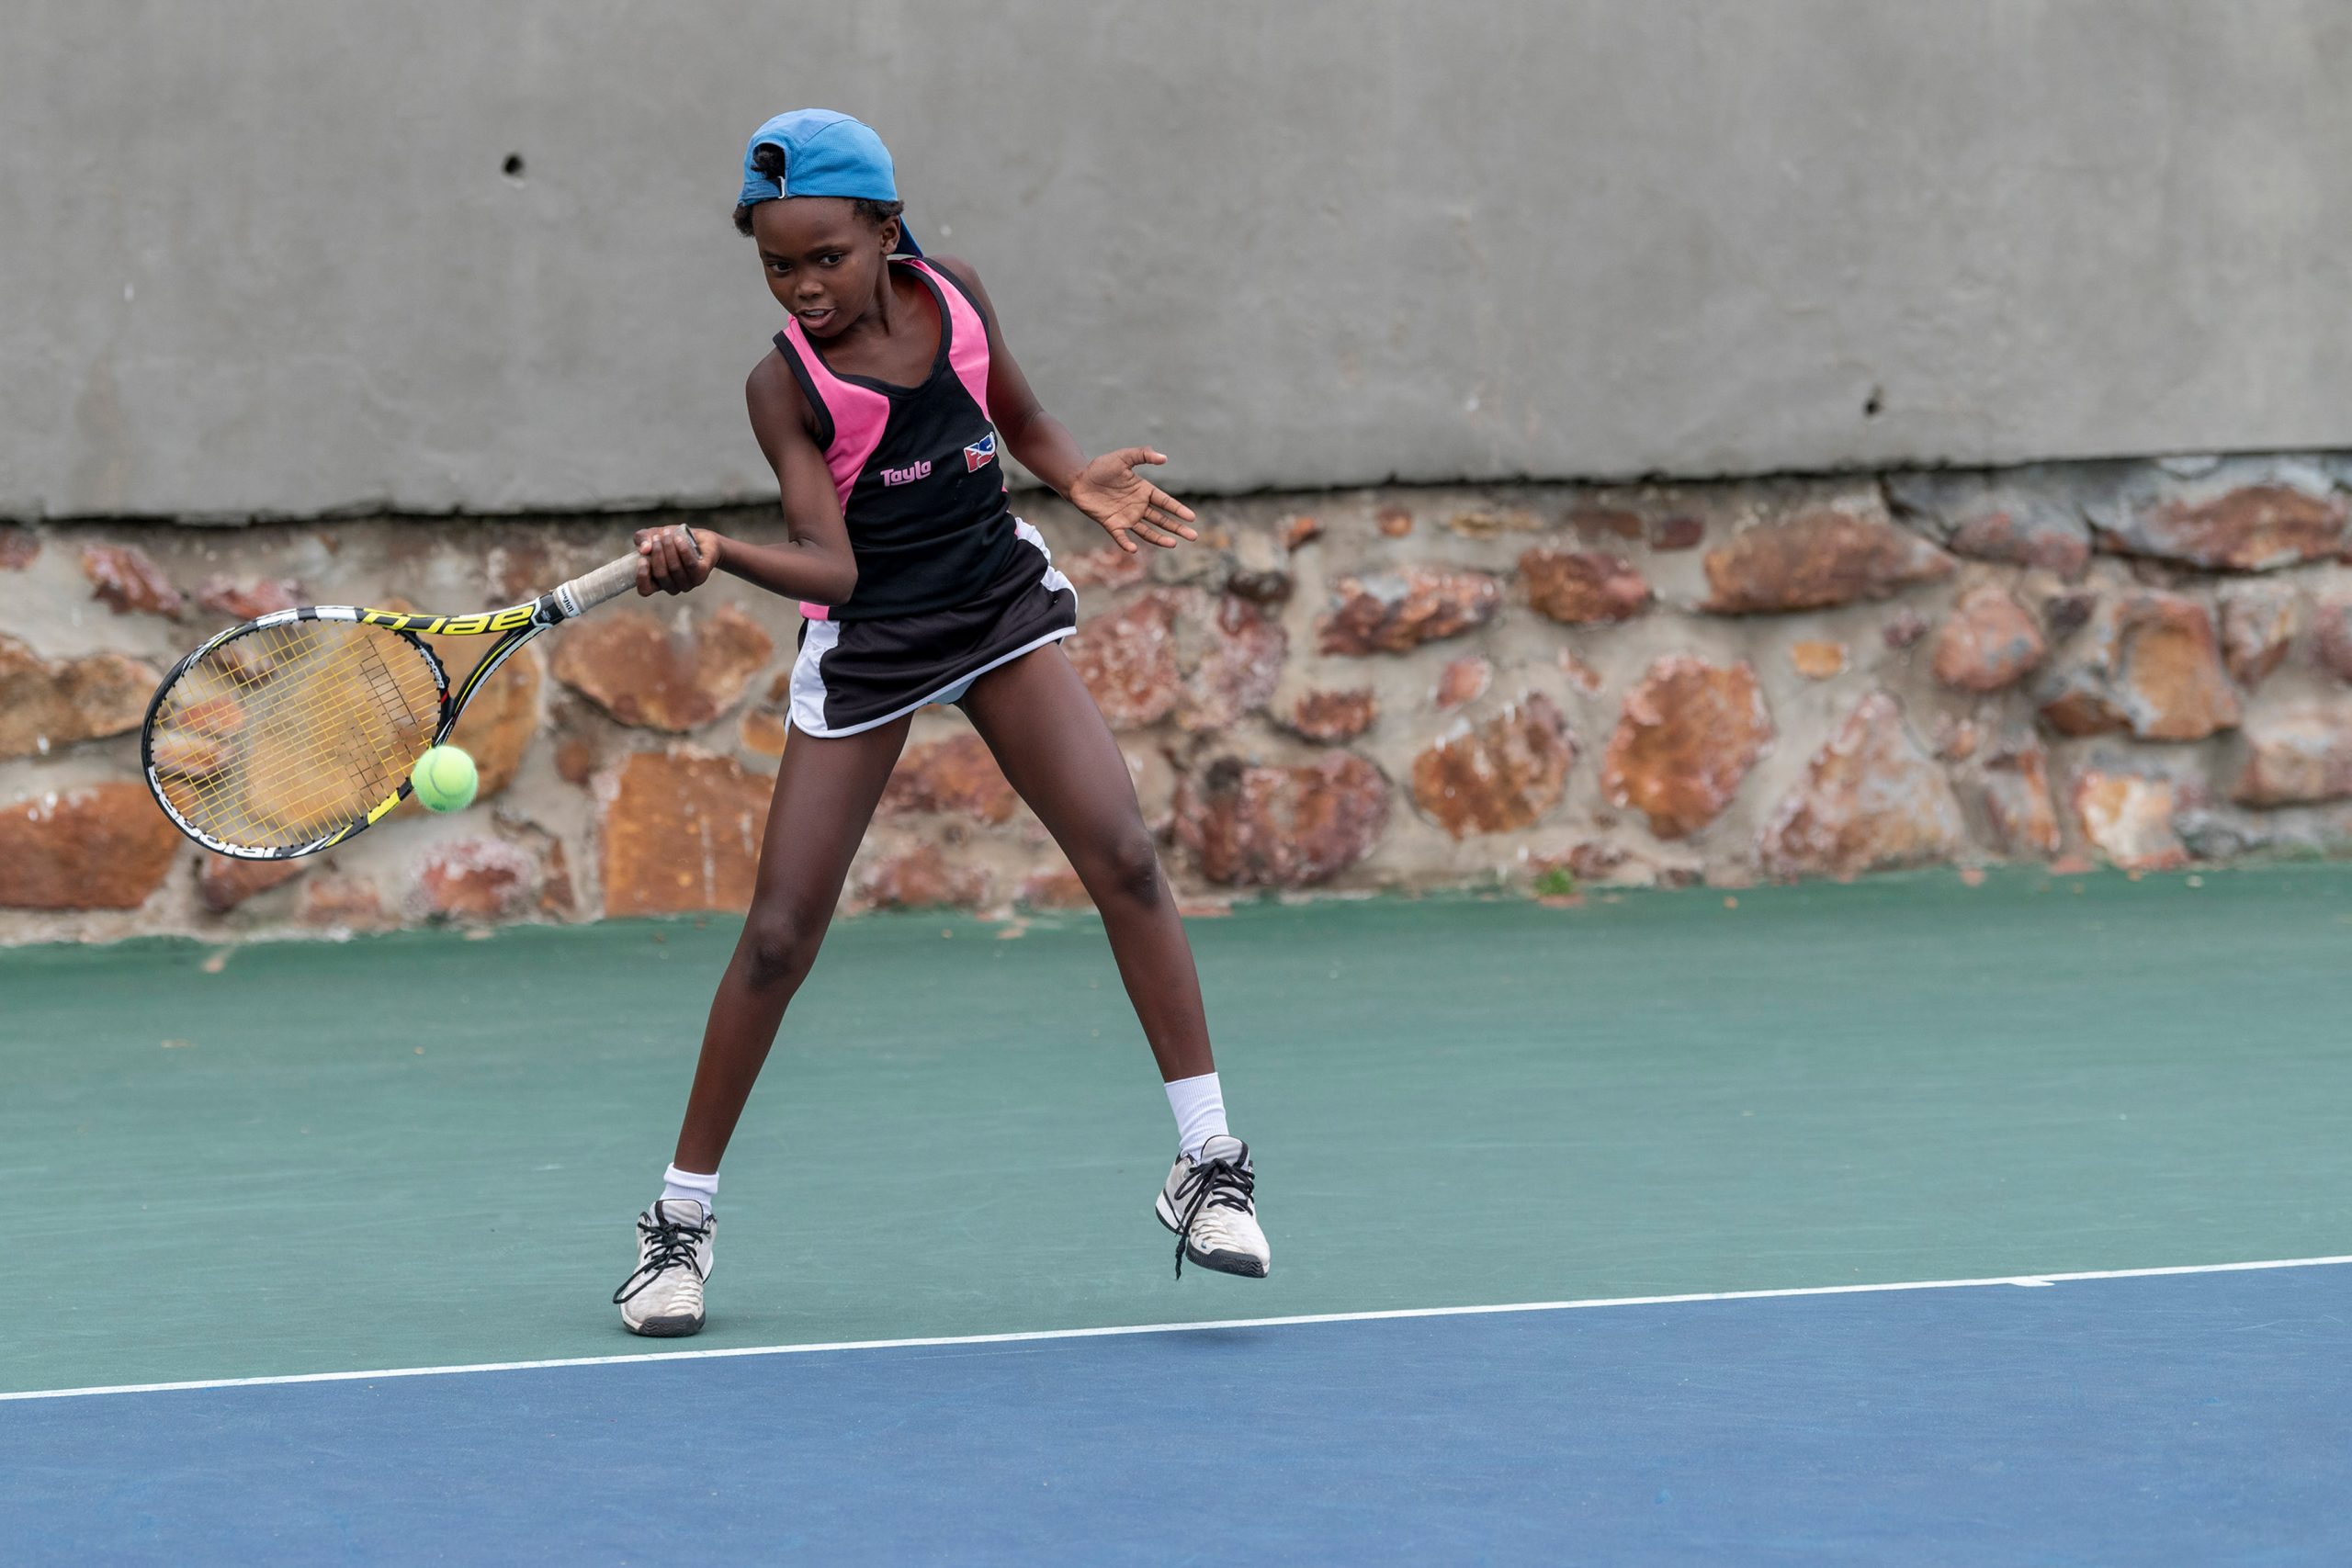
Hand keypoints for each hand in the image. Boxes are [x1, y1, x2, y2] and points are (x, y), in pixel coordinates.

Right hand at [635, 525, 715, 595]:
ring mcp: (688, 583)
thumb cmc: (673, 541)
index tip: (642, 559)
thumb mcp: (653, 536)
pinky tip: (679, 539)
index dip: (642, 577)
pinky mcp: (701, 575)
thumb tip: (644, 549)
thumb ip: (642, 539)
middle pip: (661, 575)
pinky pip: (690, 564)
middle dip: (657, 553)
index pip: (645, 590)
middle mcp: (672, 586)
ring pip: (675, 568)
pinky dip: (683, 550)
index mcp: (658, 583)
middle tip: (658, 537)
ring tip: (667, 533)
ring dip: (669, 548)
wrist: (700, 538)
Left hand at [1067, 448, 1197, 553]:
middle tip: (1193, 536)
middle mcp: (1138, 506)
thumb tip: (1164, 458)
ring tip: (1173, 544)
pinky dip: (1127, 543)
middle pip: (1162, 519)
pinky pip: (1121, 537)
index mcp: (1144, 491)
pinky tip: (1134, 549)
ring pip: (1147, 531)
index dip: (1178, 510)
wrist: (1079, 480)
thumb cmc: (1101, 467)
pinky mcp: (1112, 524)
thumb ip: (1142, 454)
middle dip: (1177, 527)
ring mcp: (1126, 517)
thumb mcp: (1123, 457)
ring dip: (1160, 538)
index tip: (1192, 517)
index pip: (1165, 502)